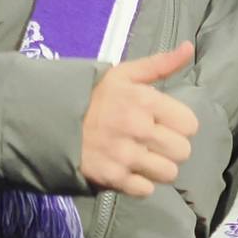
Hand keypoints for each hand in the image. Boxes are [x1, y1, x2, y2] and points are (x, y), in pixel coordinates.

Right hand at [79, 42, 199, 196]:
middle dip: (171, 148)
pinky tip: (128, 170)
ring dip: (158, 168)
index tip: (164, 124)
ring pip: (169, 173)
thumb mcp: (123, 73)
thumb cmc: (92, 95)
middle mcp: (139, 129)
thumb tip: (188, 48)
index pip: (189, 125)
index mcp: (145, 100)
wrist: (48, 119)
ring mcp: (126, 155)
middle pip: (183, 151)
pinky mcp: (112, 178)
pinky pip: (146, 189)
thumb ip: (160, 64)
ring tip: (142, 158)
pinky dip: (139, 183)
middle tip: (153, 142)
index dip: (180, 125)